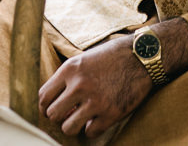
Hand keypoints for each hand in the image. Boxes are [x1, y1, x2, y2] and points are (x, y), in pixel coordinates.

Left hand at [39, 18, 187, 138]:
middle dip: (59, 117)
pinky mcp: (111, 113)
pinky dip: (93, 128)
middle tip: (69, 113)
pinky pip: (90, 132)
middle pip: (53, 115)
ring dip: (74, 125)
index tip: (50, 109)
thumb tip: (54, 100)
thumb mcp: (85, 59)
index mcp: (70, 69)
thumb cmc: (113, 56)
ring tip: (83, 118)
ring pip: (68, 128)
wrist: (143, 55)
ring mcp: (96, 101)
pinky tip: (99, 118)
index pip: (43, 97)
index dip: (45, 107)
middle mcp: (80, 85)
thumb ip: (68, 78)